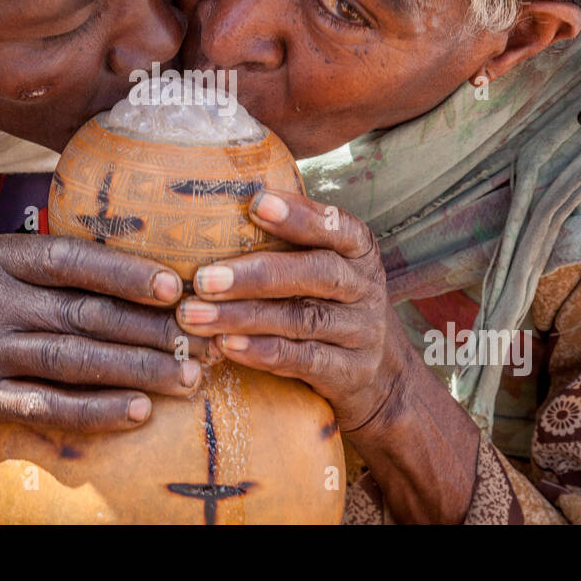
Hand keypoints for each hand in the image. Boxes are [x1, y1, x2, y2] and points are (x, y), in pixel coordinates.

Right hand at [0, 234, 215, 438]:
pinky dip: (94, 411)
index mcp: (2, 259)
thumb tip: (140, 259)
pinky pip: (47, 406)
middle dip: (149, 328)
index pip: (70, 260)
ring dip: (136, 370)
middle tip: (203, 339)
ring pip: (73, 361)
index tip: (174, 285)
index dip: (124, 272)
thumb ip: (54, 261)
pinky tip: (137, 412)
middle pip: (83, 314)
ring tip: (187, 377)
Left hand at [174, 189, 404, 434]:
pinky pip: (303, 360)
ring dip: (243, 316)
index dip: (300, 214)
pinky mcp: (350, 373)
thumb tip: (215, 213)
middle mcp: (365, 288)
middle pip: (317, 273)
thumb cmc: (331, 304)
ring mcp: (361, 332)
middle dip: (256, 275)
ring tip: (196, 314)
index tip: (256, 203)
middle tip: (204, 278)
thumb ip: (288, 243)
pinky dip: (261, 352)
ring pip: (301, 320)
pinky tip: (225, 345)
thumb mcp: (325, 269)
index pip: (336, 226)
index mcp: (358, 251)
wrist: (384, 377)